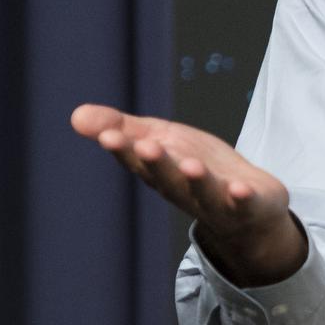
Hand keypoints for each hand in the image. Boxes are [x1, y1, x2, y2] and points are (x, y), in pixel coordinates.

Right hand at [71, 103, 306, 285]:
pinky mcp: (249, 206)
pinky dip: (240, 197)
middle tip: (143, 146)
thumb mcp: (163, 142)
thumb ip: (125, 130)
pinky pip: (244, 204)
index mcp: (161, 172)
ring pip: (204, 192)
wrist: (249, 209)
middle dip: (156, 163)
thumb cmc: (198, 171)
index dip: (125, 149)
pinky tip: (238, 188)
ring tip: (189, 165)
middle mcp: (184, 190)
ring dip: (196, 180)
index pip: (140, 160)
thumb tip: (76, 115)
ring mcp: (217, 201)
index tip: (108, 135)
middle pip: (168, 177)